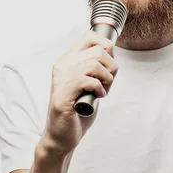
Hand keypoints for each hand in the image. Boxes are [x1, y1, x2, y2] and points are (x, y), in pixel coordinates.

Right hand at [39, 30, 118, 158]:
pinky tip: (98, 96)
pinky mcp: (63, 95)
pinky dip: (99, 88)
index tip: (108, 65)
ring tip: (103, 90)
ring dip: (106, 79)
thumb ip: (97, 66)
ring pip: (94, 64)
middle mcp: (62, 66)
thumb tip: (111, 50)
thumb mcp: (90, 82)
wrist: (62, 136)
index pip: (90, 36)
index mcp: (68, 60)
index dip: (106, 46)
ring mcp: (61, 80)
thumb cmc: (78, 110)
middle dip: (111, 67)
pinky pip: (87, 80)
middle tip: (108, 83)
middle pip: (98, 50)